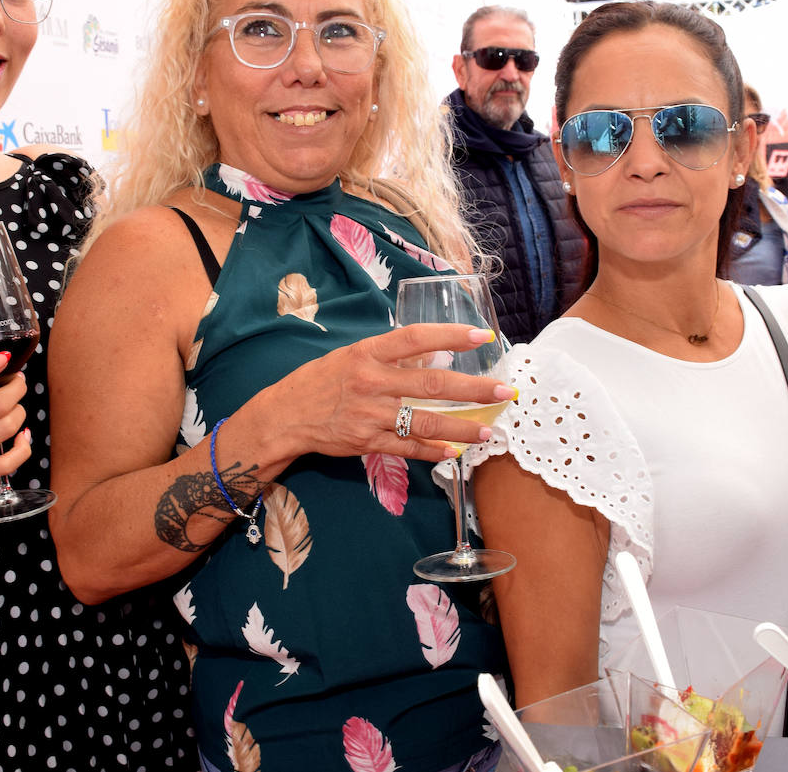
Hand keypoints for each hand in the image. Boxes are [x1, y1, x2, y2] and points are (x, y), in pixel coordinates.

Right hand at [259, 323, 514, 464]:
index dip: (451, 336)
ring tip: (489, 430)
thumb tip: (434, 354)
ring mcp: (370, 414)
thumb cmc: (319, 381)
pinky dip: (433, 451)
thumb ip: (390, 356)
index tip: (483, 336)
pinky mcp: (367, 442)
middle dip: (472, 389)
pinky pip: (407, 448)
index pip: (416, 338)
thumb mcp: (352, 356)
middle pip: (431, 383)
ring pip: (425, 421)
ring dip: (461, 427)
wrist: (284, 416)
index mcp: (367, 353)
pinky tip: (455, 453)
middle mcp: (371, 381)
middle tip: (503, 391)